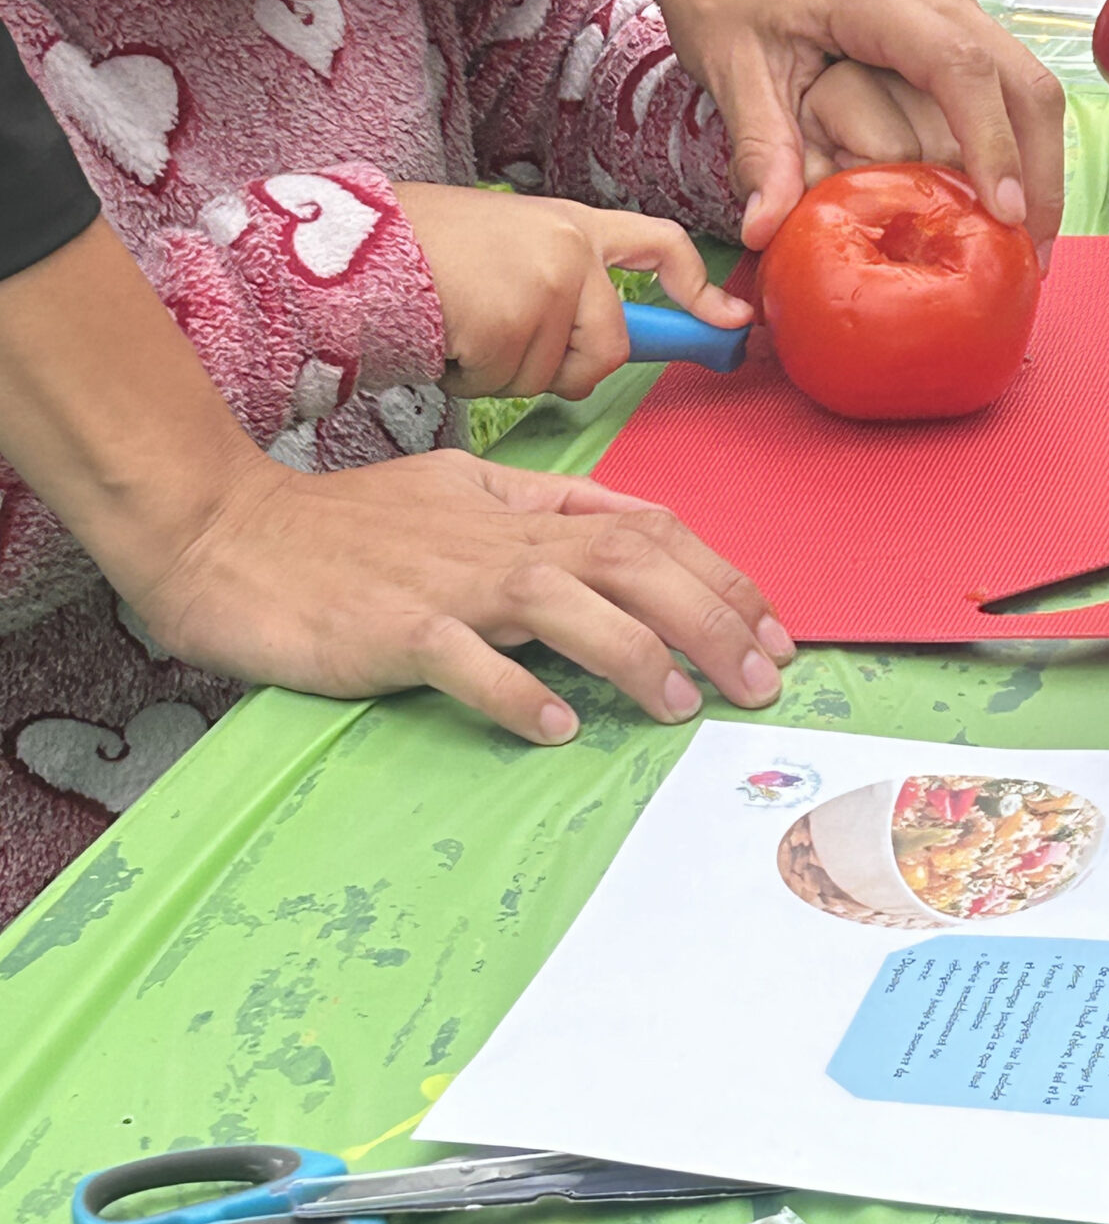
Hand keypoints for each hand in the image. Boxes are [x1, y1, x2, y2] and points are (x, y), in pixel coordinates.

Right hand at [132, 449, 794, 737]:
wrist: (223, 532)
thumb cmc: (342, 528)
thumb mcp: (456, 496)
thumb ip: (542, 512)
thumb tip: (630, 535)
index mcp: (516, 507)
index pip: (645, 526)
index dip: (719, 576)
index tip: (772, 630)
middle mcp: (495, 537)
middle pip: (630, 561)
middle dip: (711, 617)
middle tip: (761, 679)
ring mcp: (445, 582)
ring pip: (565, 600)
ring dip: (636, 653)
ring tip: (683, 704)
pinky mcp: (391, 628)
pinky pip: (465, 659)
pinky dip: (515, 691)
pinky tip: (558, 727)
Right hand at [393, 184, 751, 400]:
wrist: (356, 246)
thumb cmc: (420, 252)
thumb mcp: (506, 245)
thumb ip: (562, 282)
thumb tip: (611, 346)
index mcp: (571, 225)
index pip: (660, 245)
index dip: (699, 289)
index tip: (732, 321)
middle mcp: (569, 249)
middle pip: (610, 348)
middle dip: (566, 369)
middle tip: (504, 343)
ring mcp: (547, 284)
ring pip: (556, 376)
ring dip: (506, 372)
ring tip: (462, 325)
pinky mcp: (516, 321)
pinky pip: (513, 384)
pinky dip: (475, 378)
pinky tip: (447, 337)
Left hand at [539, 0, 1066, 255]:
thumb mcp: (731, 70)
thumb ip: (758, 149)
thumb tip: (767, 228)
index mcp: (878, 0)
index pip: (961, 68)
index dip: (992, 142)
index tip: (1004, 212)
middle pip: (1023, 81)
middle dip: (1039, 173)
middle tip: (1031, 256)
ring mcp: (955, 10)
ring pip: (1029, 87)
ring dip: (1040, 167)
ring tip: (1030, 244)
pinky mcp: (955, 30)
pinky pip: (1009, 90)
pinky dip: (1020, 149)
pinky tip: (1009, 205)